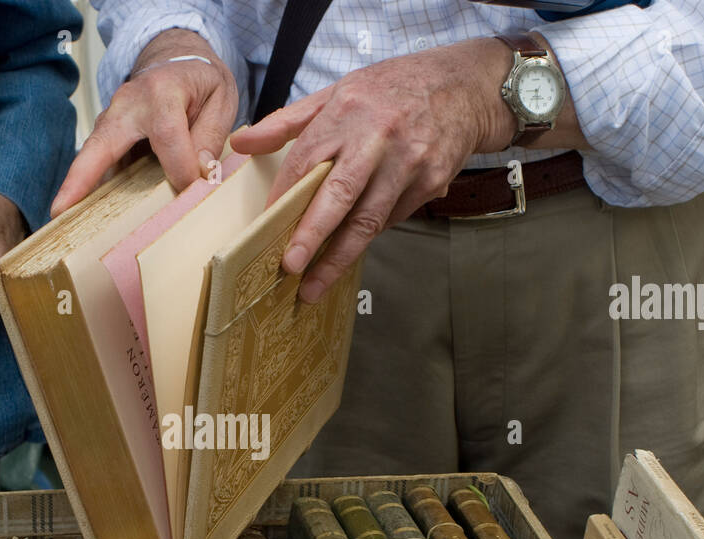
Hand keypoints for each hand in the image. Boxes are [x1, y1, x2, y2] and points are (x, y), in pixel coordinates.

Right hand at [50, 28, 237, 216]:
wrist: (178, 60)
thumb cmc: (199, 81)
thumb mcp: (220, 99)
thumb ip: (211, 136)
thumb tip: (200, 173)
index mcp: (161, 91)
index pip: (167, 136)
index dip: (180, 168)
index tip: (193, 188)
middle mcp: (128, 104)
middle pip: (102, 143)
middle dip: (81, 178)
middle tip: (61, 210)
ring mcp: (111, 119)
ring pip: (91, 155)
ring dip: (76, 187)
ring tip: (64, 219)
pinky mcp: (107, 134)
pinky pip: (96, 161)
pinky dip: (88, 187)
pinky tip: (82, 213)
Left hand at [229, 37, 518, 303]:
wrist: (463, 86)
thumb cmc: (390, 90)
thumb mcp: (336, 93)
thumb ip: (286, 122)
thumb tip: (240, 143)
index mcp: (346, 111)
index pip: (306, 160)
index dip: (285, 196)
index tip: (265, 225)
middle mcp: (378, 137)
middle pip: (339, 194)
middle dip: (312, 234)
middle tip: (289, 266)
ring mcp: (408, 161)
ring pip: (368, 219)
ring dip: (339, 256)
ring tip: (313, 286)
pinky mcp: (431, 181)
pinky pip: (391, 219)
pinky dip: (368, 237)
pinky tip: (348, 253)